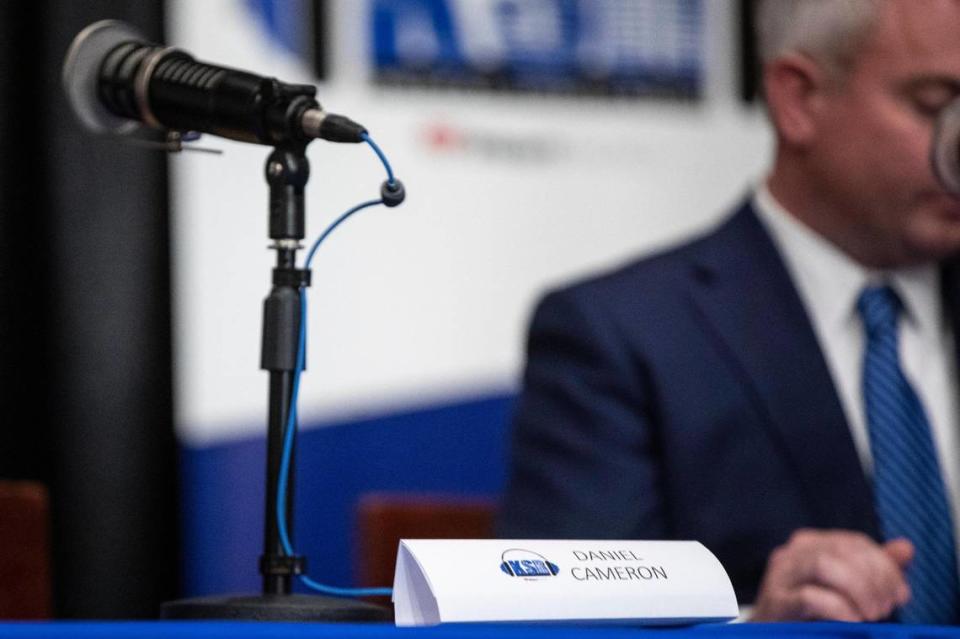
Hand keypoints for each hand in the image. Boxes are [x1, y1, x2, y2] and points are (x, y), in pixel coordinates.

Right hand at [750, 529, 912, 621]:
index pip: (854, 542)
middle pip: (841, 550)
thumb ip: (876, 570)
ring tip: (872, 615)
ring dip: (858, 590)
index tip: (901, 596)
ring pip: (823, 564)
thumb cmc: (813, 616)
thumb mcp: (849, 590)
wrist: (772, 637)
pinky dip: (839, 609)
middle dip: (874, 579)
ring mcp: (781, 576)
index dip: (885, 566)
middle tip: (887, 608)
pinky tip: (853, 622)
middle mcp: (792, 553)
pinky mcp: (775, 603)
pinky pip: (810, 597)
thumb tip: (905, 548)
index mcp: (811, 545)